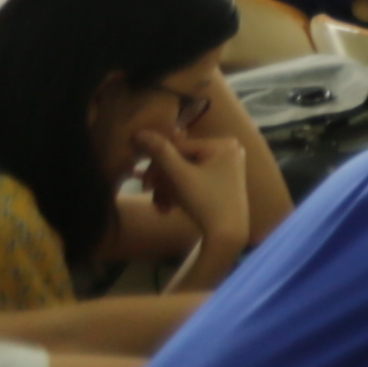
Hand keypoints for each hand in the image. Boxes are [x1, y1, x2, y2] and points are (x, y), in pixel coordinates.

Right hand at [137, 120, 257, 260]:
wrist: (227, 235)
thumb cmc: (206, 203)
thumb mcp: (180, 177)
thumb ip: (160, 153)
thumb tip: (139, 131)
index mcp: (223, 143)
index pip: (178, 147)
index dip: (158, 165)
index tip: (144, 184)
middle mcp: (228, 149)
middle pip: (181, 159)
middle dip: (163, 179)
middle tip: (148, 193)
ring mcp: (226, 165)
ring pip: (184, 172)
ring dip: (168, 188)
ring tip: (161, 206)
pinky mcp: (221, 180)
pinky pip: (193, 179)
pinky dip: (179, 192)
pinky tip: (170, 207)